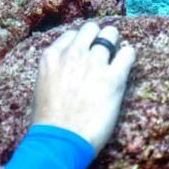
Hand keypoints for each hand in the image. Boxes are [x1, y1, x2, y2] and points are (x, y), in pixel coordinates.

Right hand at [30, 21, 134, 153]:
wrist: (60, 140)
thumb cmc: (47, 122)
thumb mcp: (41, 86)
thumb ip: (54, 70)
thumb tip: (66, 69)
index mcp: (52, 56)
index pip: (71, 35)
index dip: (81, 42)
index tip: (87, 49)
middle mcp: (73, 54)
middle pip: (91, 28)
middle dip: (99, 36)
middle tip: (105, 48)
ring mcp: (94, 63)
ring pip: (110, 34)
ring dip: (114, 43)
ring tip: (117, 53)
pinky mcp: (114, 78)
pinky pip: (127, 53)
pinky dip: (128, 55)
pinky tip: (127, 61)